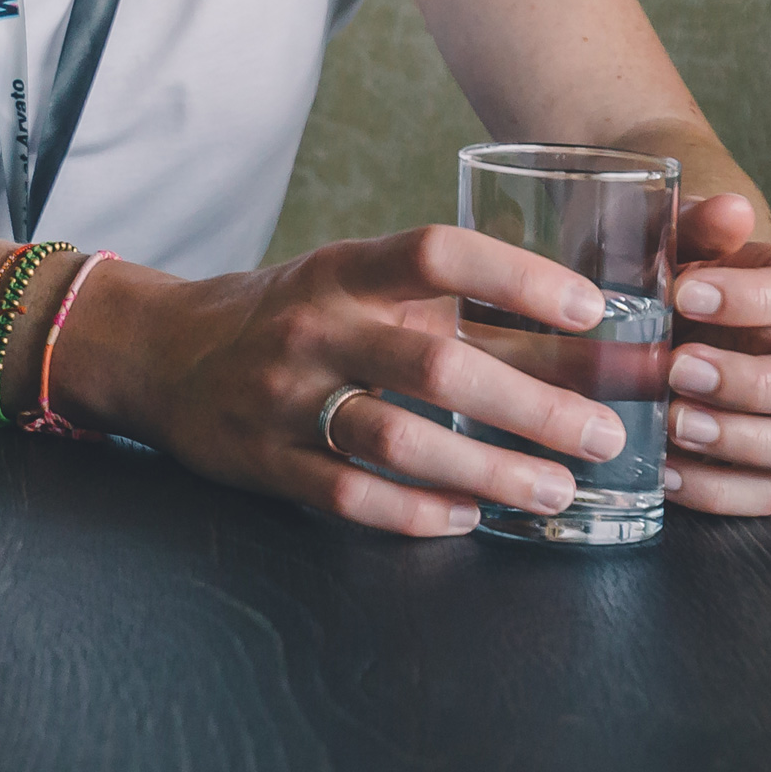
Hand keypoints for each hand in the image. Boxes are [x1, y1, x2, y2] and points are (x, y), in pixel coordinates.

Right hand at [80, 229, 643, 536]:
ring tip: (556, 489)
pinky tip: (468, 517)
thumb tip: (584, 334)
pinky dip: (417, 512)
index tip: (591, 308)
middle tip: (608, 434)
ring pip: (398, 439)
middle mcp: (315, 328)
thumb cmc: (288, 316)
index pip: (436, 253)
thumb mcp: (353, 287)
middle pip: (437, 364)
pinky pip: (350, 496)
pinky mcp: (265, 460)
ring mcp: (285, 397)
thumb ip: (448, 308)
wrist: (162, 352)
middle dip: (535, 405)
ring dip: (489, 470)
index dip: (517, 276)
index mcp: (343, 271)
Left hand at [662, 192, 770, 514]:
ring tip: (674, 423)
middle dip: (758, 383)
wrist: (616, 317)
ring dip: (750, 441)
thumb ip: (698, 223)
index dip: (761, 299)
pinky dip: (719, 488)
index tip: (684, 294)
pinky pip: (769, 494)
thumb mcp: (663, 239)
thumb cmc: (652, 271)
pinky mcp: (761, 469)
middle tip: (678, 369)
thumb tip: (734, 210)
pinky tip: (663, 469)